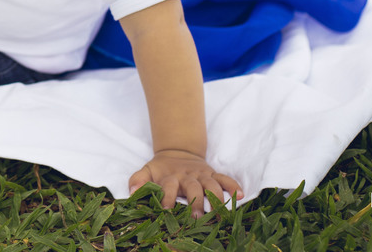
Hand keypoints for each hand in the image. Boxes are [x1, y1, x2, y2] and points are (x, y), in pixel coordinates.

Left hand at [128, 149, 242, 217]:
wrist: (177, 152)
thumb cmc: (161, 170)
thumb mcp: (147, 172)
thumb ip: (138, 180)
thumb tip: (132, 192)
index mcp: (170, 177)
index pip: (169, 187)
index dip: (168, 199)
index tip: (168, 211)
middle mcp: (187, 176)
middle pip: (193, 188)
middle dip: (196, 203)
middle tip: (197, 218)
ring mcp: (201, 175)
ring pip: (211, 185)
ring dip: (216, 198)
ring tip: (220, 214)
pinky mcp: (212, 174)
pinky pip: (224, 178)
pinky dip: (232, 185)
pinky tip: (240, 195)